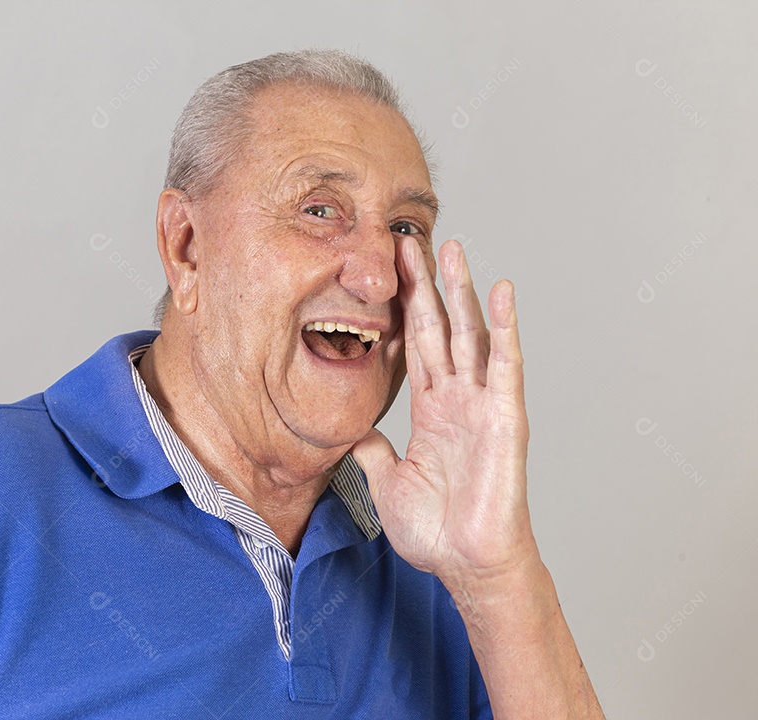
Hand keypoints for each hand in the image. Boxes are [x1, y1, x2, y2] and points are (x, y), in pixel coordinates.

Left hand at [352, 237, 535, 584]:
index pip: (414, 346)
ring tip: (452, 249)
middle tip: (410, 241)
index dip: (402, 308)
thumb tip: (355, 431)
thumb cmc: (436, 529)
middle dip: (425, 285)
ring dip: (461, 292)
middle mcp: (457, 397)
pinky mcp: (505, 415)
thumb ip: (373, 450)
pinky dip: (503, 327)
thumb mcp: (386, 480)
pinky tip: (500, 293)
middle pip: (440, 328)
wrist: (467, 563)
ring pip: (471, 335)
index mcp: (431, 409)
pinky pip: (504, 364)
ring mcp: (482, 403)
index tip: (388, 272)